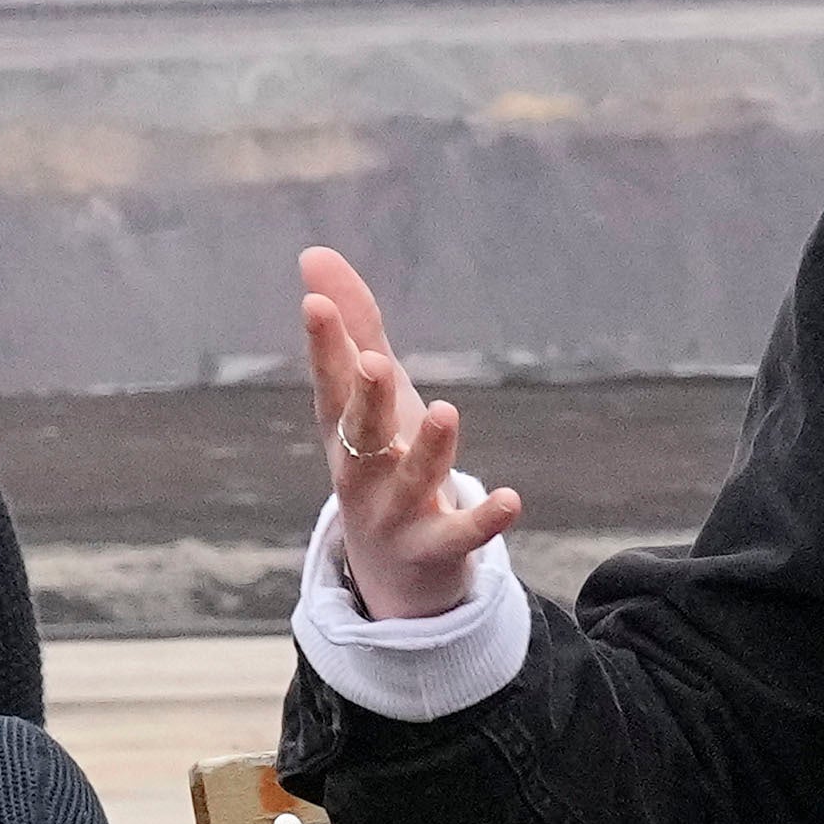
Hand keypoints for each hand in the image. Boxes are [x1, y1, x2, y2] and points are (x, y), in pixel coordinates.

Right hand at [297, 246, 524, 622]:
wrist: (393, 569)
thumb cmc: (381, 459)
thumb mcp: (368, 397)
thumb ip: (353, 326)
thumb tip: (312, 253)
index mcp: (343, 432)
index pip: (329, 385)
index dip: (323, 347)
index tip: (313, 304)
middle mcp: (361, 473)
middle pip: (359, 437)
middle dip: (366, 403)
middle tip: (375, 364)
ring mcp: (396, 515)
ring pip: (409, 483)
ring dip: (426, 451)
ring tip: (447, 412)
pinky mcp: (435, 549)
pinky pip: (459, 536)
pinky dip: (482, 519)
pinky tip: (511, 498)